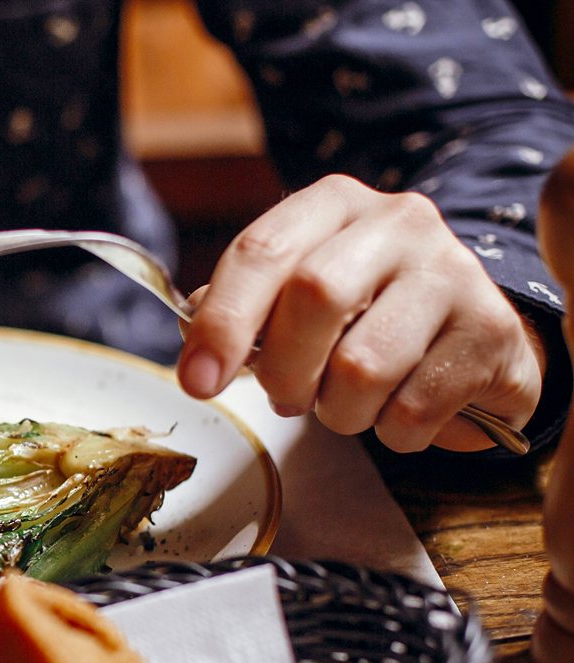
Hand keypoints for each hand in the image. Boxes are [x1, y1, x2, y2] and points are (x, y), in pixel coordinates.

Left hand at [177, 174, 543, 451]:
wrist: (470, 337)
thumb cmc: (366, 316)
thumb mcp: (298, 294)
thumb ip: (243, 309)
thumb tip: (197, 340)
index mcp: (335, 204)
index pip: (262, 252)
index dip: (222, 322)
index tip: (198, 380)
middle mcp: (400, 223)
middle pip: (315, 296)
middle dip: (284, 371)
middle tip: (287, 397)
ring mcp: (454, 272)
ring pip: (362, 367)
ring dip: (339, 411)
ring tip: (349, 402)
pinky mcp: (491, 332)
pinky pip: (411, 410)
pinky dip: (390, 431)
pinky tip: (398, 408)